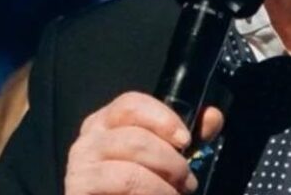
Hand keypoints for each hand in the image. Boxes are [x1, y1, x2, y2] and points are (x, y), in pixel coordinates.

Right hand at [65, 92, 223, 194]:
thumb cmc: (143, 189)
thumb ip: (188, 138)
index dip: (162, 118)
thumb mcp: (168, 160)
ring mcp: (79, 166)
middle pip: (135, 136)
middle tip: (185, 180)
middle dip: (170, 161)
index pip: (131, 103)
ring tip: (174, 194)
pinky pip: (122, 182)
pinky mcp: (78, 188)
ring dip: (162, 182)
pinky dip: (151, 192)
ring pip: (130, 165)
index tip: (185, 140)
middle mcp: (89, 139)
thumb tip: (212, 116)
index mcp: (107, 123)